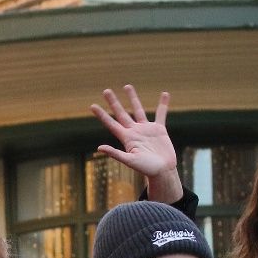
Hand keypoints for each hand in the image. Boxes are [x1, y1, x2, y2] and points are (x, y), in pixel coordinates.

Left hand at [91, 85, 179, 200]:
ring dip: (133, 98)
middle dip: (113, 102)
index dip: (102, 115)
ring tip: (127, 86)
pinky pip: (161, 114)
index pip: (111, 124)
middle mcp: (134, 131)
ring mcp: (146, 129)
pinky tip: (165, 94)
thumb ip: (115, 154)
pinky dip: (163, 104)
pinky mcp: (159, 129)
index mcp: (126, 138)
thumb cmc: (146, 169)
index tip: (92, 106)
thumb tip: (99, 148)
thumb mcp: (129, 161)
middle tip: (106, 91)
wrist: (163, 171)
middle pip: (121, 113)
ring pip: (138, 110)